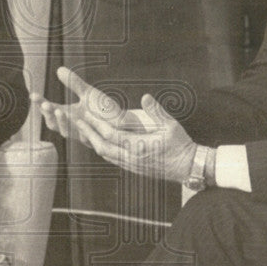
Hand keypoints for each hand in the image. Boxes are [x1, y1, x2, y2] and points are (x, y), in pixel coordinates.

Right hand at [31, 66, 148, 141]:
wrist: (123, 124)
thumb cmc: (103, 109)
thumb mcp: (88, 93)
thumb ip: (74, 83)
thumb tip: (59, 69)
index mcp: (67, 115)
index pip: (49, 110)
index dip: (41, 103)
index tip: (33, 94)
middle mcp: (72, 126)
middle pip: (53, 124)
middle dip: (48, 114)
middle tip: (46, 104)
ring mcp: (81, 134)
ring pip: (66, 132)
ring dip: (62, 122)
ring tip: (59, 110)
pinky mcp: (95, 140)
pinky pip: (86, 139)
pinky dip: (81, 131)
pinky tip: (80, 121)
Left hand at [75, 93, 196, 182]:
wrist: (188, 167)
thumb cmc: (181, 145)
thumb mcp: (172, 126)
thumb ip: (157, 111)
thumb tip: (145, 97)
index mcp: (139, 146)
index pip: (111, 135)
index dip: (96, 124)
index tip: (86, 114)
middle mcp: (131, 158)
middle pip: (102, 146)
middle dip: (89, 133)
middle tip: (78, 121)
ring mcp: (131, 165)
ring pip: (105, 155)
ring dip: (93, 142)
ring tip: (85, 130)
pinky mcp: (133, 168)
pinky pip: (112, 159)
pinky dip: (102, 150)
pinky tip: (99, 142)